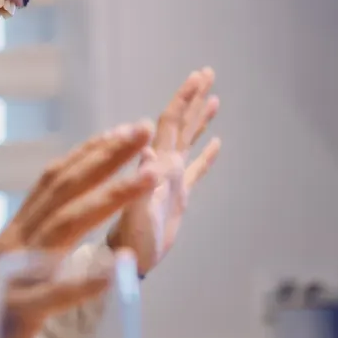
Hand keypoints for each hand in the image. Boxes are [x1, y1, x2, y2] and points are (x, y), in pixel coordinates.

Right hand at [0, 122, 158, 337]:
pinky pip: (57, 294)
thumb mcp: (10, 268)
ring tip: (148, 177)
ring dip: (111, 197)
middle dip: (107, 156)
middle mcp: (18, 244)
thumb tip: (68, 225)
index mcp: (19, 234)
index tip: (122, 130)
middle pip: (66, 189)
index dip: (90, 152)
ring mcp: (17, 276)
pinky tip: (120, 267)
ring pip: (67, 226)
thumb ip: (37, 246)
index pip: (55, 181)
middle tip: (143, 129)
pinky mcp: (18, 313)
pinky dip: (88, 279)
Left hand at [106, 68, 221, 277]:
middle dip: (191, 99)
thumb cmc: (128, 245)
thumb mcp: (136, 217)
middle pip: (177, 125)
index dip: (183, 101)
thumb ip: (142, 187)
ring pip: (186, 143)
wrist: (122, 265)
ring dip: (199, 120)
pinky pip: (194, 171)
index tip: (197, 78)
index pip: (169, 125)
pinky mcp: (175, 199)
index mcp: (155, 167)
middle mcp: (161, 168)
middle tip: (207, 72)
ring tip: (214, 98)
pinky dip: (205, 156)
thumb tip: (149, 153)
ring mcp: (169, 181)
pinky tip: (215, 144)